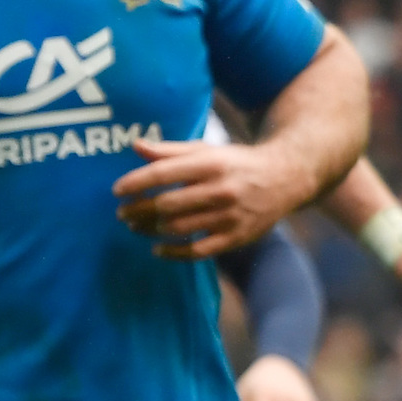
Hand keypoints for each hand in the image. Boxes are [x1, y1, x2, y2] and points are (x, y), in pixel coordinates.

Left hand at [114, 137, 323, 259]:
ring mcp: (229, 216)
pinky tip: (157, 249)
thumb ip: (170, 151)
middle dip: (138, 210)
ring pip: (179, 228)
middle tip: (121, 214)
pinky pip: (197, 251)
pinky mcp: (236, 237)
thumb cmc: (236, 163)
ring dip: (150, 230)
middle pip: (166, 204)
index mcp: (210, 163)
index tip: (117, 191)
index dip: (135, 183)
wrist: (284, 178)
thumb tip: (135, 147)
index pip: (163, 173)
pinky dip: (173, 253)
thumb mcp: (207, 150)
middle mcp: (220, 189)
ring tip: (135, 227)